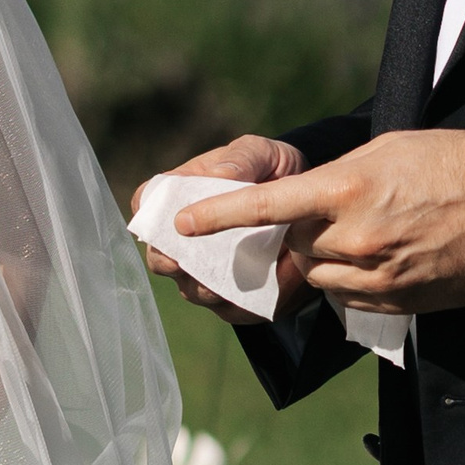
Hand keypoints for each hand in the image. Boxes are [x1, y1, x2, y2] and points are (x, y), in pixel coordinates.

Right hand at [132, 137, 309, 324]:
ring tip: (227, 276)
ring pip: (192, 288)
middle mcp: (186, 240)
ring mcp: (207, 273)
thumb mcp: (264, 155)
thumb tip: (219, 175)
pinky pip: (231, 309)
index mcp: (183, 196)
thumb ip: (242, 160)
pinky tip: (260, 288)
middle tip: (181, 258)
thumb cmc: (276, 173)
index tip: (167, 219)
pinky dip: (242, 301)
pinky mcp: (236, 300)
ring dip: (205, 284)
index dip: (149, 213)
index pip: (147, 204)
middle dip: (169, 259)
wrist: (316, 207)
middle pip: (159, 256)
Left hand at [176, 128, 464, 315]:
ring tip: (370, 235)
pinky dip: (354, 281)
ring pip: (320, 275)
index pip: (268, 205)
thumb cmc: (454, 165)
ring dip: (326, 259)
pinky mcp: (394, 302)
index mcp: (346, 188)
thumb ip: (340, 177)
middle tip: (334, 214)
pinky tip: (385, 258)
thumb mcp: (389, 151)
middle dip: (300, 235)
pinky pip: (350, 298)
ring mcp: (374, 275)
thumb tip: (309, 200)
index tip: (182, 225)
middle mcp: (353, 236)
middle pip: (294, 246)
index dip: (221, 214)